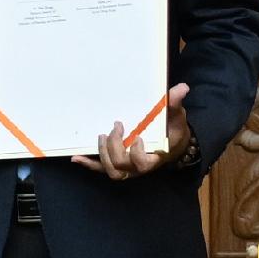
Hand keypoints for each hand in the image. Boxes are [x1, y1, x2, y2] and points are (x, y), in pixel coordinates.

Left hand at [74, 87, 191, 177]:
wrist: (171, 145)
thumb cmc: (171, 130)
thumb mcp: (175, 117)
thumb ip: (175, 104)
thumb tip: (182, 87)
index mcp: (154, 157)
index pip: (142, 164)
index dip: (136, 154)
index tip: (137, 137)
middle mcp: (138, 167)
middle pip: (120, 166)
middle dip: (115, 147)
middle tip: (116, 126)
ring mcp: (127, 167)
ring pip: (110, 170)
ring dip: (102, 154)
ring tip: (101, 136)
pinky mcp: (117, 164)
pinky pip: (101, 168)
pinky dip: (88, 164)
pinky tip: (76, 157)